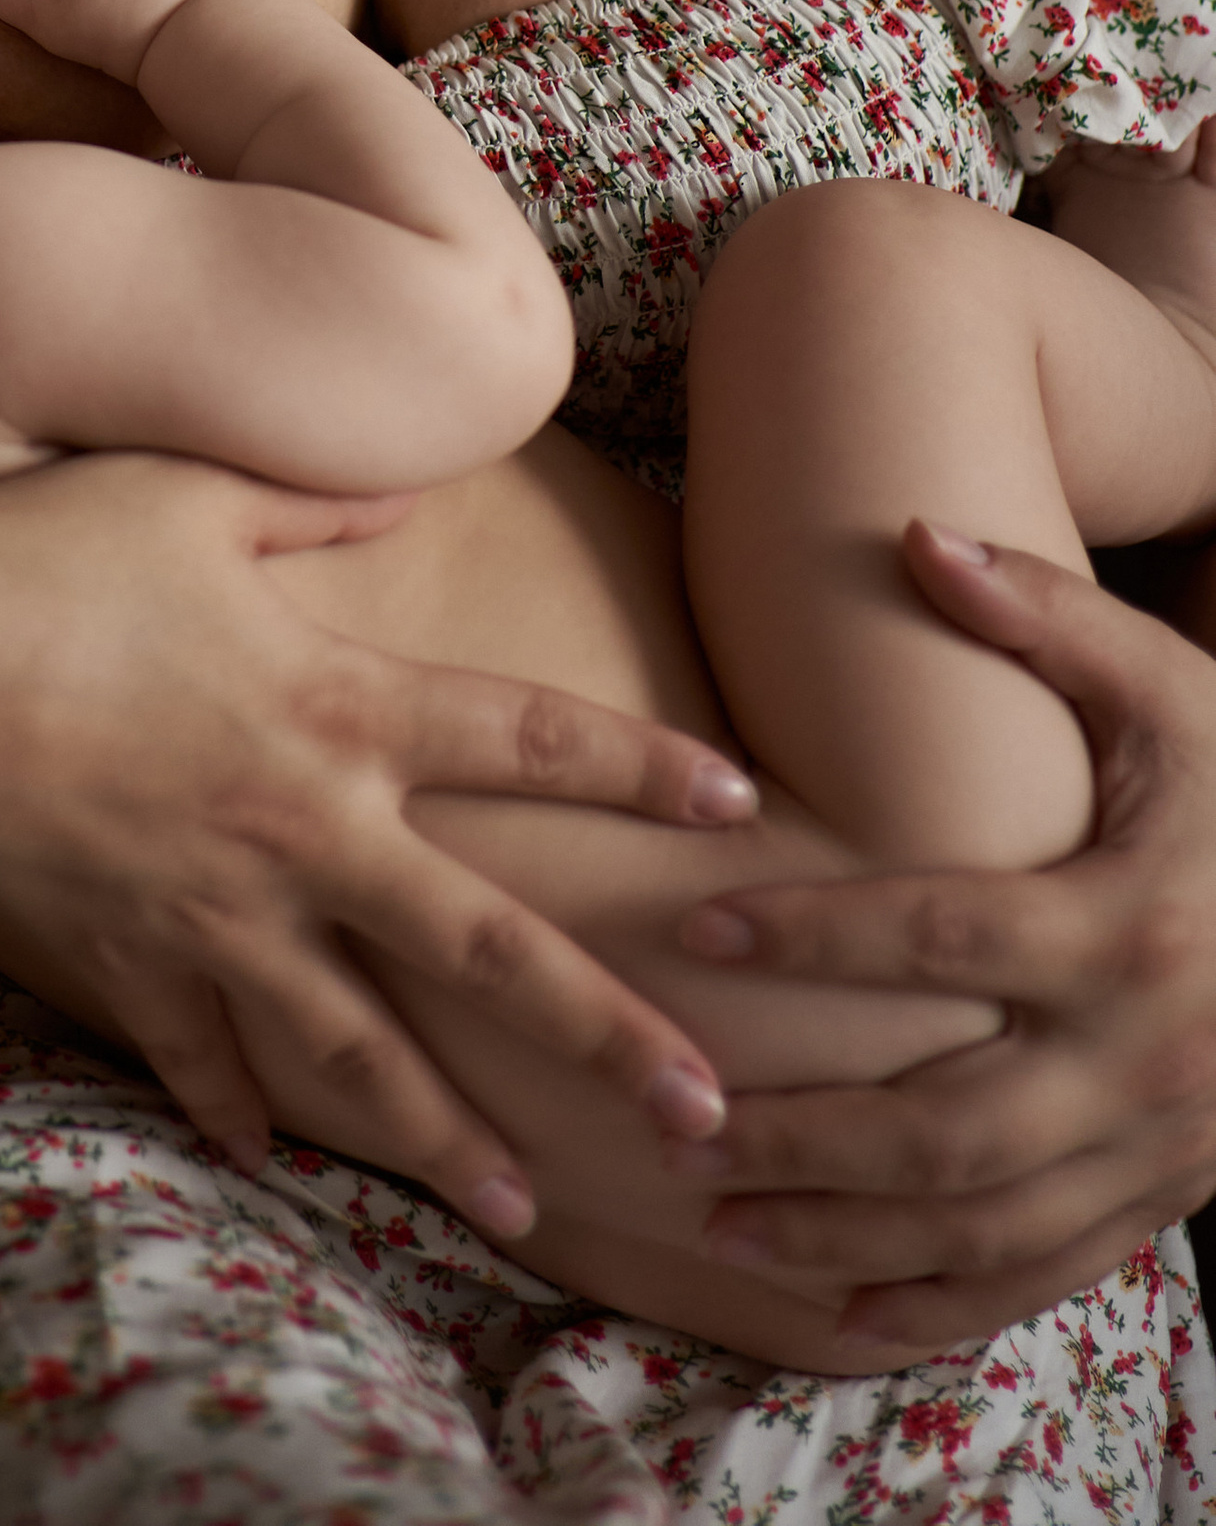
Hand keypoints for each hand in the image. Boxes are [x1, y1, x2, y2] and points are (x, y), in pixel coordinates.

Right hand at [0, 448, 752, 1232]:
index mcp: (336, 703)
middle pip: (485, 949)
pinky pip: (196, 1055)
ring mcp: (213, 911)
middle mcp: (301, 828)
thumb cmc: (37, 551)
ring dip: (450, 1139)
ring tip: (528, 1213)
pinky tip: (278, 1162)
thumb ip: (317, 501)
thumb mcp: (193, 492)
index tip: (739, 806)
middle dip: (603, 1035)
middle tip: (703, 1115)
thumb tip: (410, 478)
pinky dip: (237, 1112)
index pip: (525, 737)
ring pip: (359, 1053)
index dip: (639, 764)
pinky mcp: (122, 955)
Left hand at [665, 525, 1215, 1355]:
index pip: (946, 936)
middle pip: (946, 1119)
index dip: (820, 932)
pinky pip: (1040, 1273)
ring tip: (711, 1211)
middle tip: (672, 1114)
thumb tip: (916, 532)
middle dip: (802, 1132)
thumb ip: (1050, 616)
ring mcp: (1160, 1146)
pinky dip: (935, 1302)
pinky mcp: (1164, 1198)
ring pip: (980, 1220)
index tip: (697, 925)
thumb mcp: (1176, 692)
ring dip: (840, 1231)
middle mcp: (1143, 1055)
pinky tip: (828, 1304)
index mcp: (1130, 925)